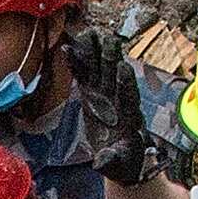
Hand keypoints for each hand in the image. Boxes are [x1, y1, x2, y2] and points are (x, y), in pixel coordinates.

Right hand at [68, 25, 154, 186]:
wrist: (121, 159)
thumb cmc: (124, 162)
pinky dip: (76, 64)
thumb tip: (100, 162)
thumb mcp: (118, 165)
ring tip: (87, 33)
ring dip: (94, 52)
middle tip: (107, 38)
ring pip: (99, 70)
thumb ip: (110, 161)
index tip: (123, 68)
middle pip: (114, 75)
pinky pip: (83, 76)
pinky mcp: (91, 96)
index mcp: (130, 116)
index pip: (128, 97)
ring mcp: (104, 95)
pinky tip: (68, 49)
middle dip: (110, 57)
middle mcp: (118, 101)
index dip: (126, 83)